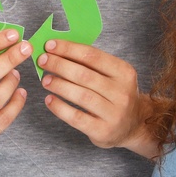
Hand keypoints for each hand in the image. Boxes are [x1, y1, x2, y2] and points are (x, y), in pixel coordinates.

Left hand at [37, 40, 154, 157]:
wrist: (132, 126)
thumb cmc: (115, 96)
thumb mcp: (113, 76)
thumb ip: (90, 64)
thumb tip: (58, 50)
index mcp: (124, 72)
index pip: (93, 56)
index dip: (68, 49)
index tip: (50, 45)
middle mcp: (122, 92)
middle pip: (84, 75)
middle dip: (60, 65)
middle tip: (43, 61)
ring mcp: (114, 113)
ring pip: (81, 96)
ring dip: (59, 85)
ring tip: (45, 80)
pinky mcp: (103, 130)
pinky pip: (76, 117)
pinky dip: (60, 108)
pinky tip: (49, 100)